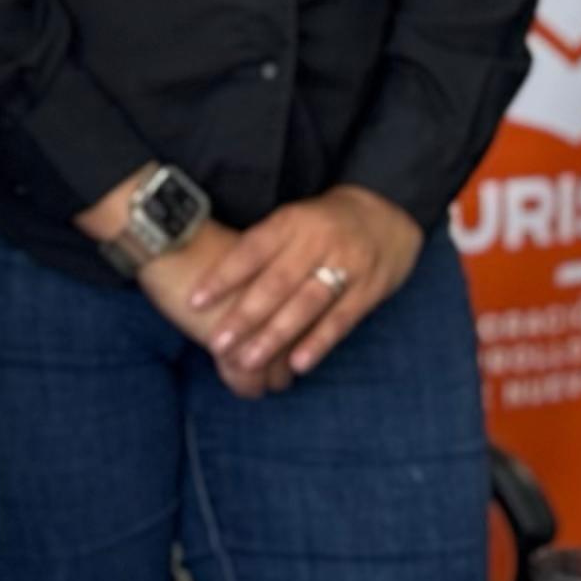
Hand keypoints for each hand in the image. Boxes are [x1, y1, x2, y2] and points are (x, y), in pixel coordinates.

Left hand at [186, 186, 421, 390]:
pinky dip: (318, 342)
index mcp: (291, 222)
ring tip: (248, 360)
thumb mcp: (291, 222)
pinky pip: (341, 319)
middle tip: (218, 343)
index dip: (223, 276)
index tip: (195, 301)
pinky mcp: (369, 289)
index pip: (251, 250)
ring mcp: (346, 265)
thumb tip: (210, 277)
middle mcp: (317, 242)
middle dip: (244, 316)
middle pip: (276, 282)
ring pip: (305, 304)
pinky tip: (297, 364)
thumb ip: (261, 248)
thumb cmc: (321, 224)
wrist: (385, 216)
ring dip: (275, 335)